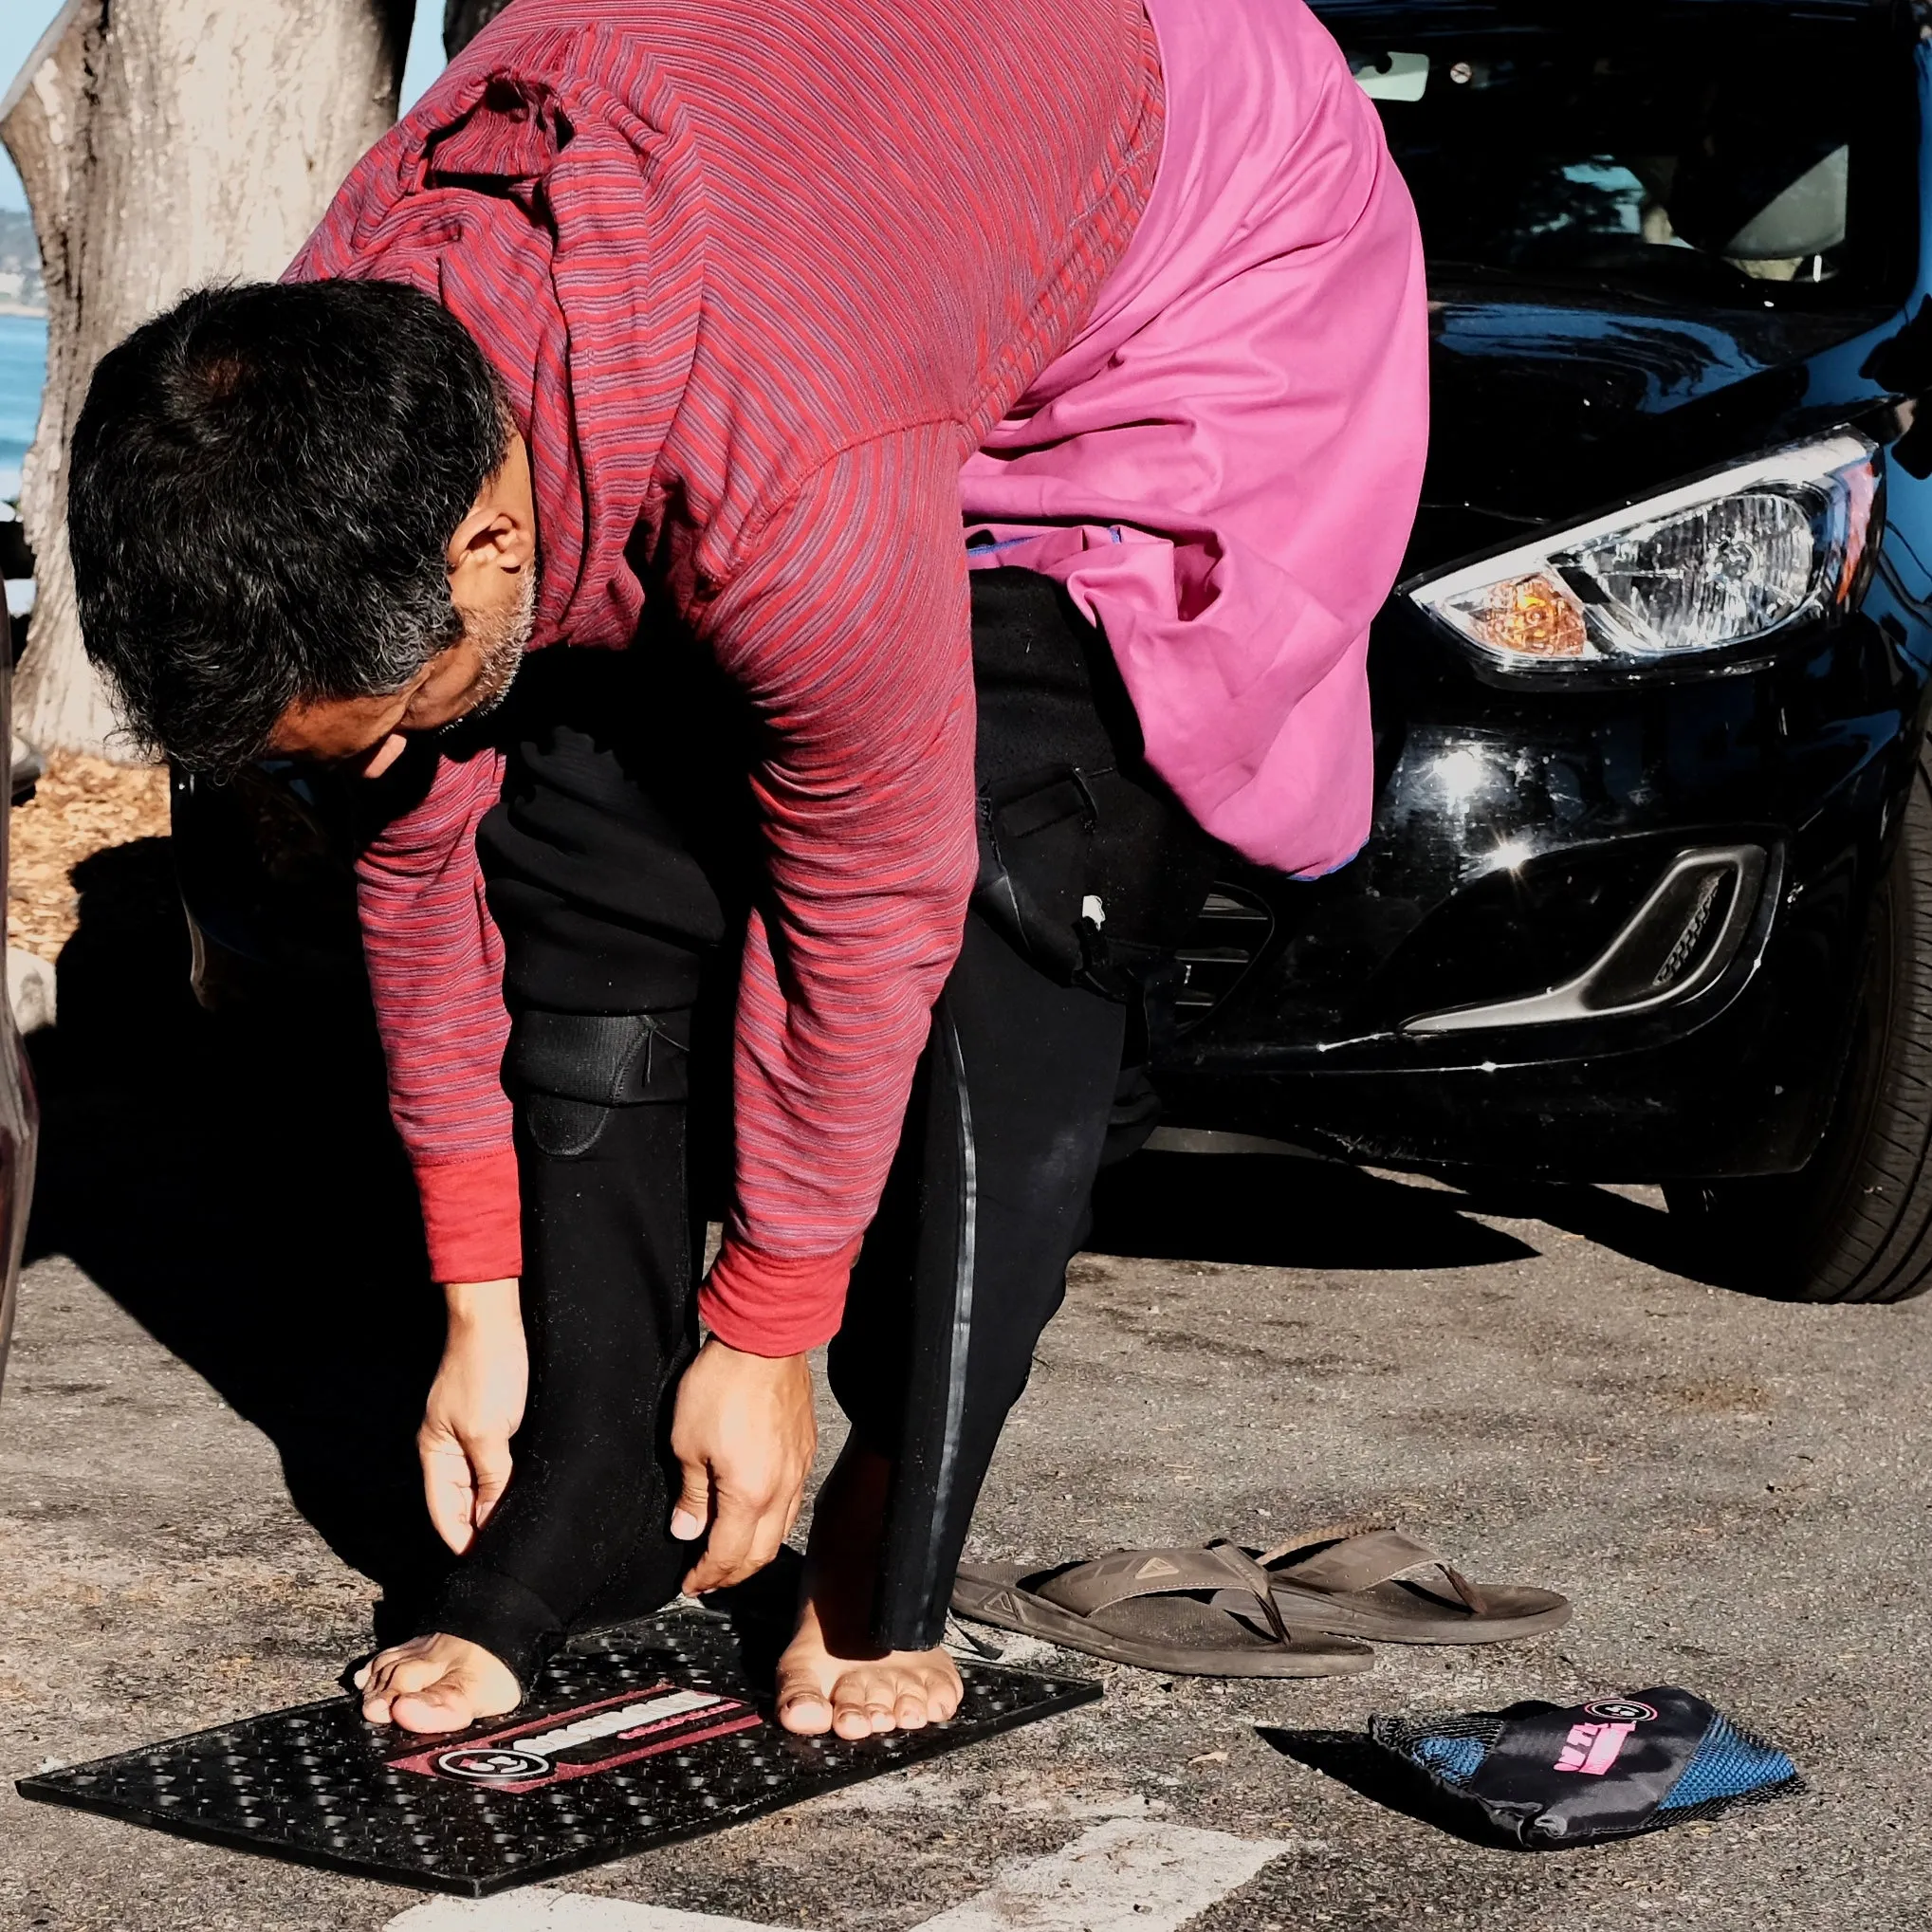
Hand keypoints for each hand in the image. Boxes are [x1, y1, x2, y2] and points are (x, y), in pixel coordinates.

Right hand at [420, 1279, 527, 1554]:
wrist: (495, 1320)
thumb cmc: (486, 1370)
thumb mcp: (488, 1432)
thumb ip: (491, 1478)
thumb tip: (491, 1521)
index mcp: (435, 1453)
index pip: (444, 1513)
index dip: (462, 1540)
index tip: (485, 1565)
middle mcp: (449, 1448)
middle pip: (461, 1502)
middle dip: (479, 1528)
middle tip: (508, 1554)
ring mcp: (471, 1433)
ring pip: (480, 1484)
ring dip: (494, 1505)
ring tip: (519, 1530)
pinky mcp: (494, 1420)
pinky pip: (496, 1462)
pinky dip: (506, 1481)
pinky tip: (524, 1492)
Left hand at [669, 1339, 815, 1593]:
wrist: (764, 1340)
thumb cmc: (723, 1385)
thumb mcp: (687, 1443)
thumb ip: (690, 1494)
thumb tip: (686, 1529)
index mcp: (749, 1494)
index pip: (728, 1555)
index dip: (706, 1575)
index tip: (690, 1583)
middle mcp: (780, 1489)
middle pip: (760, 1553)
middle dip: (732, 1574)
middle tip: (708, 1579)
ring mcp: (798, 1470)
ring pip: (781, 1530)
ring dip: (755, 1550)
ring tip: (731, 1553)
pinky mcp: (805, 1449)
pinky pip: (792, 1501)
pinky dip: (773, 1521)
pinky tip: (758, 1513)